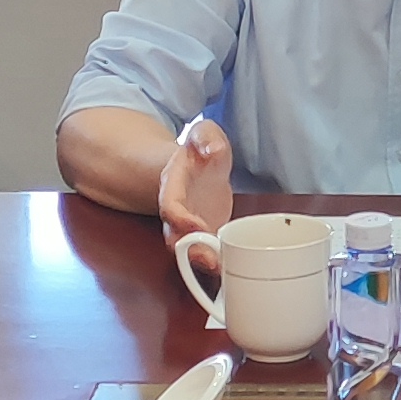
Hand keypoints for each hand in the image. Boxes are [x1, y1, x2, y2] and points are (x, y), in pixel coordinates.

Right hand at [160, 116, 237, 271]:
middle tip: (210, 260)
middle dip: (190, 251)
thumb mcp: (204, 132)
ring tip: (221, 267)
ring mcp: (189, 224)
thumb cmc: (201, 148)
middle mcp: (177, 209)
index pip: (169, 206)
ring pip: (188, 249)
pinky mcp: (205, 232)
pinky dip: (216, 259)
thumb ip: (206, 137)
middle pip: (174, 236)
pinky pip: (206, 250)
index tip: (198, 227)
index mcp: (173, 185)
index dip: (181, 220)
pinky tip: (231, 266)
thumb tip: (212, 149)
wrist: (201, 163)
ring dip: (203, 261)